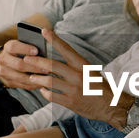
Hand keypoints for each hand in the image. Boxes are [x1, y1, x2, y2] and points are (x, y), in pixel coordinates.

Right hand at [0, 33, 48, 90]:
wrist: (6, 63)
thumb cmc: (20, 52)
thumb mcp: (22, 45)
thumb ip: (30, 47)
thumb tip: (44, 49)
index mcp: (7, 48)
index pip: (13, 47)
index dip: (25, 49)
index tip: (36, 51)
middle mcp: (3, 60)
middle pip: (19, 64)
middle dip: (34, 67)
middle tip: (46, 68)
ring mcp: (4, 72)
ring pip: (21, 77)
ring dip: (35, 78)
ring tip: (46, 77)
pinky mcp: (8, 82)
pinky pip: (22, 85)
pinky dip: (33, 85)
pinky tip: (41, 83)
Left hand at [7, 28, 124, 123]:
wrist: (111, 106)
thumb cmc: (101, 87)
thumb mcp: (91, 72)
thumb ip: (75, 67)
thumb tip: (57, 61)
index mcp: (83, 65)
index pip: (66, 49)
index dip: (54, 39)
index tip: (44, 31)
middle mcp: (78, 76)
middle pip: (52, 65)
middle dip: (36, 61)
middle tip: (26, 59)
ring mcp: (73, 90)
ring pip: (49, 81)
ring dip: (37, 79)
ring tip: (31, 77)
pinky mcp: (70, 102)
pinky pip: (52, 96)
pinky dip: (44, 92)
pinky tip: (42, 90)